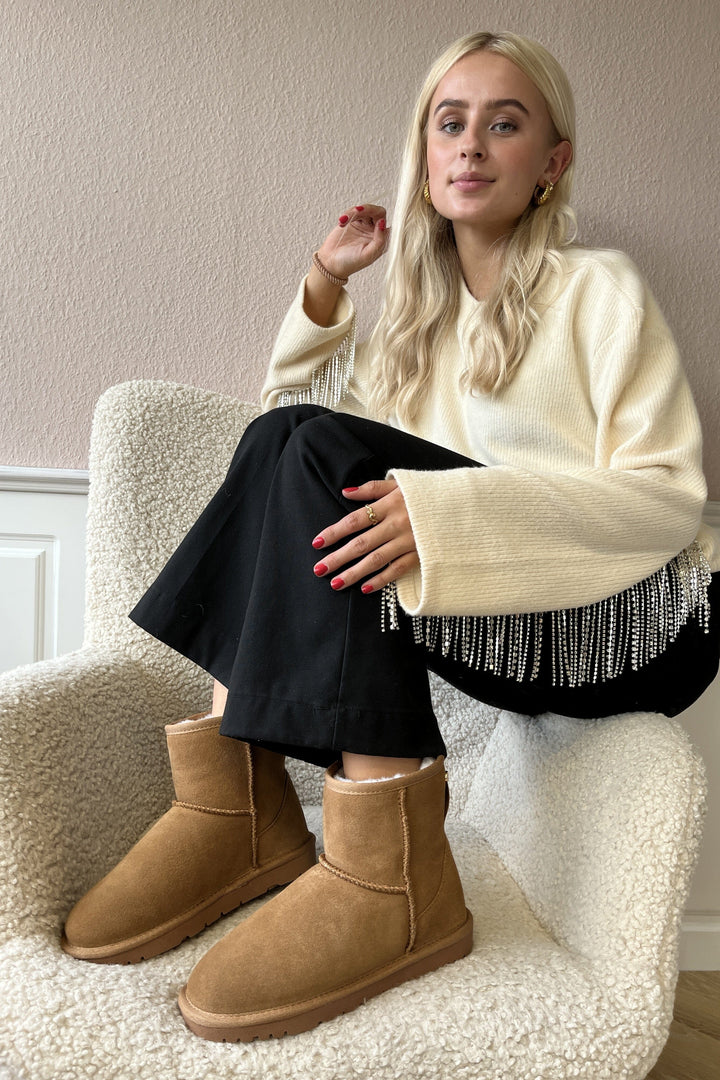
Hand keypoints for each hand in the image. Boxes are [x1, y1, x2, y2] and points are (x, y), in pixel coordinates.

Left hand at [311, 479, 417, 593]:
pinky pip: (398, 570)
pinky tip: (365, 588)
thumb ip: (372, 488)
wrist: (463, 504)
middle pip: (361, 543)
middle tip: (319, 569)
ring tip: (335, 583)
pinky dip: (381, 579)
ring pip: (376, 560)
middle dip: (338, 558)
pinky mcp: (421, 555)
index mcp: (390, 504)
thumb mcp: (401, 484)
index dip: (335, 532)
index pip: (355, 520)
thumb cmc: (427, 493)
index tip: (317, 543)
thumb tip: (346, 492)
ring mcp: (409, 541)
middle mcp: (397, 524)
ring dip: (354, 573)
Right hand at [316, 204, 389, 280]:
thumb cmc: (350, 263)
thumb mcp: (368, 255)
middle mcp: (375, 232)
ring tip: (344, 220)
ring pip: (366, 209)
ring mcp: (364, 226)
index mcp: (383, 242)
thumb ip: (379, 241)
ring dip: (355, 211)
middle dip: (368, 209)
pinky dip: (348, 214)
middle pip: (379, 212)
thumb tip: (382, 223)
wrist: (331, 263)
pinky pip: (354, 211)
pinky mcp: (353, 222)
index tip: (376, 223)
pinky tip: (342, 222)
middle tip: (357, 211)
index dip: (384, 220)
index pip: (390, 225)